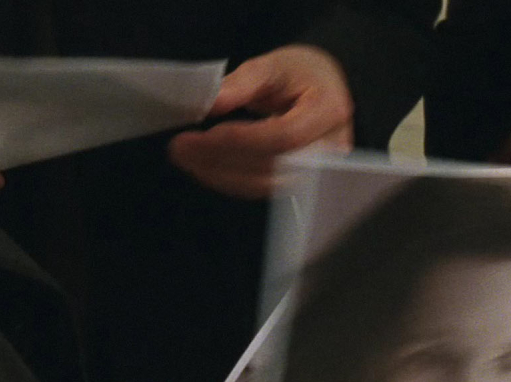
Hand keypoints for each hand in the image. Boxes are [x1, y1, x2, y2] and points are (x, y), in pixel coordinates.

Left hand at [168, 44, 352, 198]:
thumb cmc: (300, 73)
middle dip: (221, 159)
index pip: (284, 137)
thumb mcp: (272, 65)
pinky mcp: (294, 181)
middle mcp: (328, 149)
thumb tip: (210, 104)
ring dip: (216, 172)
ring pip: (261, 183)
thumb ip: (241, 84)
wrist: (321, 87)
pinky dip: (225, 177)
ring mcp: (314, 171)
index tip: (206, 135)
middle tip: (180, 147)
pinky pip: (257, 186)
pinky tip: (201, 163)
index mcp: (329, 111)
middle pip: (271, 165)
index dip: (242, 140)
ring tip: (184, 155)